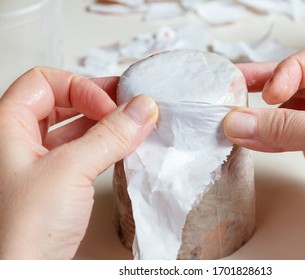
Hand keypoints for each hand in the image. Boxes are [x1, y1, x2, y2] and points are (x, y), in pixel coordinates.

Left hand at [0, 67, 157, 258]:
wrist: (24, 277)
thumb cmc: (22, 230)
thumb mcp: (69, 171)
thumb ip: (109, 136)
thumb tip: (141, 109)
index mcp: (5, 126)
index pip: (44, 82)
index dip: (80, 88)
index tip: (112, 108)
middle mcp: (18, 141)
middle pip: (60, 101)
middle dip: (98, 101)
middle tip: (131, 107)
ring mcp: (37, 163)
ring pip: (74, 127)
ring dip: (106, 124)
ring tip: (134, 126)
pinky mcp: (55, 183)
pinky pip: (81, 151)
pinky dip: (104, 145)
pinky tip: (123, 147)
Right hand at [224, 46, 304, 257]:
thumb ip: (289, 127)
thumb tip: (243, 121)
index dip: (287, 74)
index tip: (266, 96)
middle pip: (303, 87)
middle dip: (268, 91)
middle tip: (237, 88)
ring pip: (299, 118)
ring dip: (272, 124)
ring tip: (246, 129)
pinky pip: (302, 142)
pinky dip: (287, 146)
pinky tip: (285, 151)